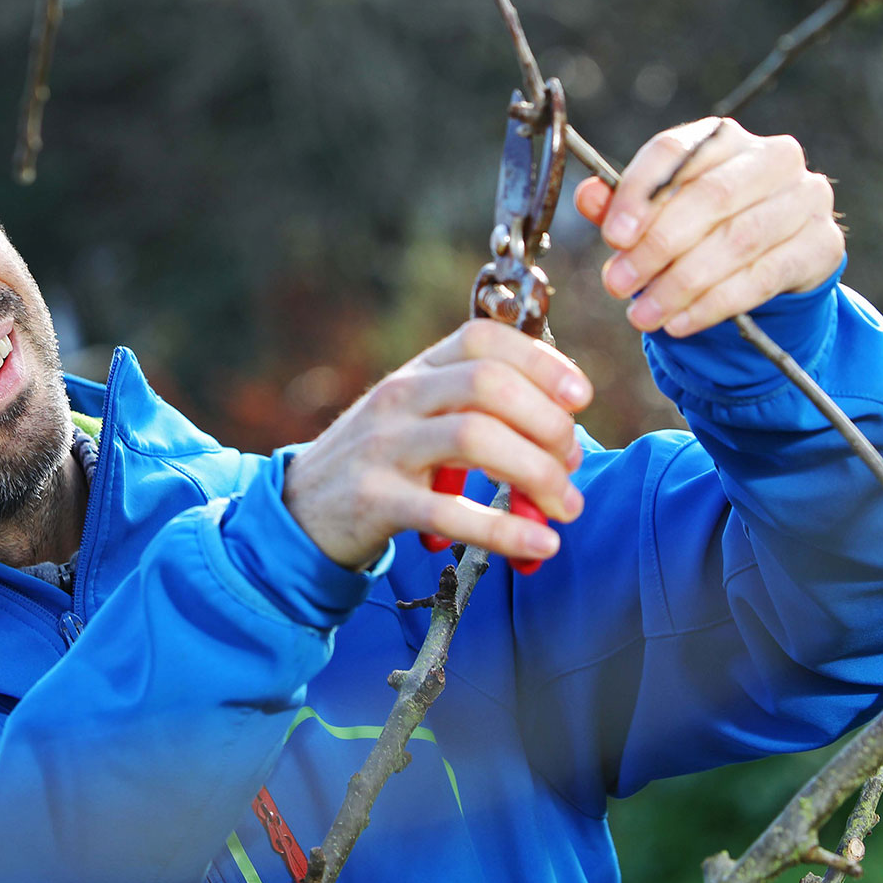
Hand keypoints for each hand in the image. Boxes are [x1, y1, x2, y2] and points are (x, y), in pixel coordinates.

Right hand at [283, 320, 592, 569]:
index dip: (542, 361)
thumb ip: (481, 415)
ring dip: (536, 472)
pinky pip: (449, 510)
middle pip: (488, 385)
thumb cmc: (382, 464)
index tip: (581, 397)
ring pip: (474, 437)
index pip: (483, 339)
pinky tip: (540, 543)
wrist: (300, 511)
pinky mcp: (376, 501)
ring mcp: (384, 447)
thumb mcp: (417, 419)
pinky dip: (505, 529)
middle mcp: (399, 398)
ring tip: (564, 507)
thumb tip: (566, 446)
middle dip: (548, 423)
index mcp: (416, 371)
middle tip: (572, 465)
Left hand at [574, 118, 843, 336]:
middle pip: (710, 196)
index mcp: (722, 138)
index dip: (639, 193)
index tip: (613, 238)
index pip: (675, 150)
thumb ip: (623, 207)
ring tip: (642, 315)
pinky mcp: (822, 244)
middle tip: (617, 285)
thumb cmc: (704, 230)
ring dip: (682, 283)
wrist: (774, 261)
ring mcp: (806, 198)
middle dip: (657, 247)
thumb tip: (587, 196)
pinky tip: (679, 323)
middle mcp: (772, 157)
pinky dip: (715, 304)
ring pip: (738, 240)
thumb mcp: (658, 217)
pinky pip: (763, 277)